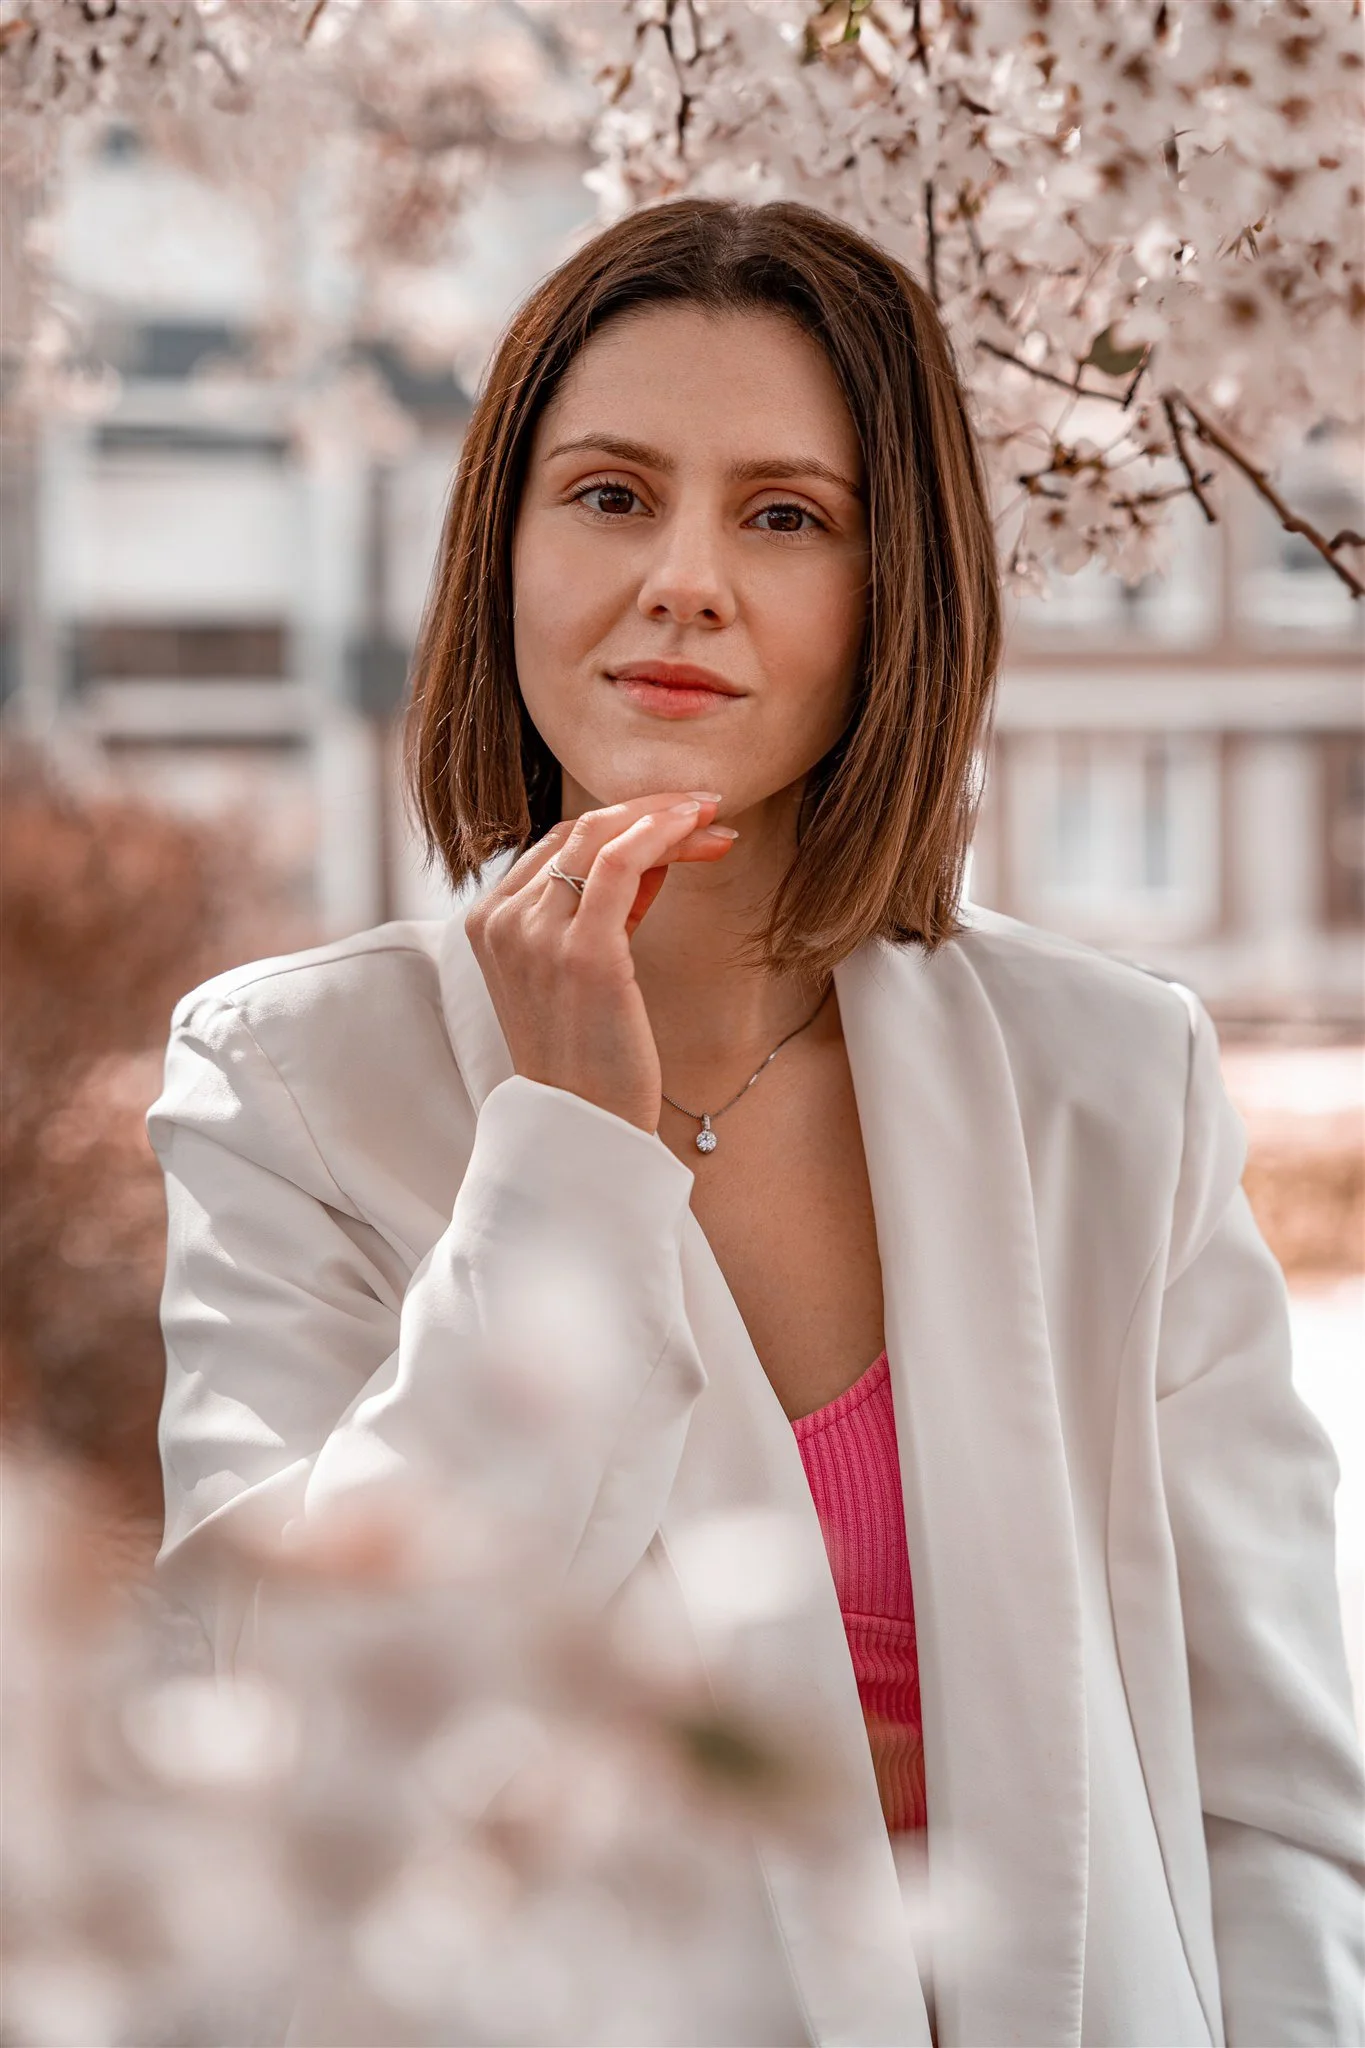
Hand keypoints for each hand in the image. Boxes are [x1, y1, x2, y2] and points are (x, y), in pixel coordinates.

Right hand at [465, 792, 736, 1132]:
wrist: (584, 1128)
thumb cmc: (590, 1056)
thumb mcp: (583, 968)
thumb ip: (605, 909)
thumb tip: (653, 853)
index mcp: (489, 922)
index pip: (557, 843)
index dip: (624, 821)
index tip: (679, 820)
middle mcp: (502, 920)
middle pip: (580, 830)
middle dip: (651, 811)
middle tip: (708, 807)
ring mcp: (536, 933)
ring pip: (603, 836)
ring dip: (667, 816)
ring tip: (716, 818)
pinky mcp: (583, 951)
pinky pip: (622, 861)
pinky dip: (661, 832)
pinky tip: (696, 828)